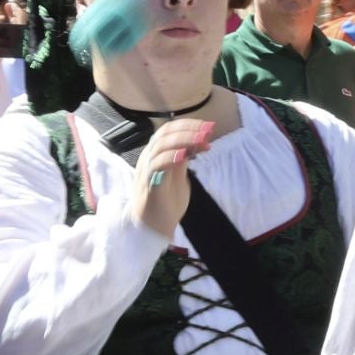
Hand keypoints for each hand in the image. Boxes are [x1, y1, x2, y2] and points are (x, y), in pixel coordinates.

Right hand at [128, 118, 213, 235]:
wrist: (152, 230)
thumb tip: (197, 142)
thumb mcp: (178, 176)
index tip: (207, 126)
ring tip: (202, 140)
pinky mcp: (149, 184)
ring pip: (161, 145)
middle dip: (188, 129)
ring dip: (184, 140)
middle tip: (208, 131)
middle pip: (165, 133)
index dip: (187, 125)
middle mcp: (148, 158)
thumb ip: (183, 159)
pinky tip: (186, 154)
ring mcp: (147, 170)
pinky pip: (157, 164)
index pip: (168, 130)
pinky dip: (171, 156)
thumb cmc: (165, 203)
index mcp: (154, 155)